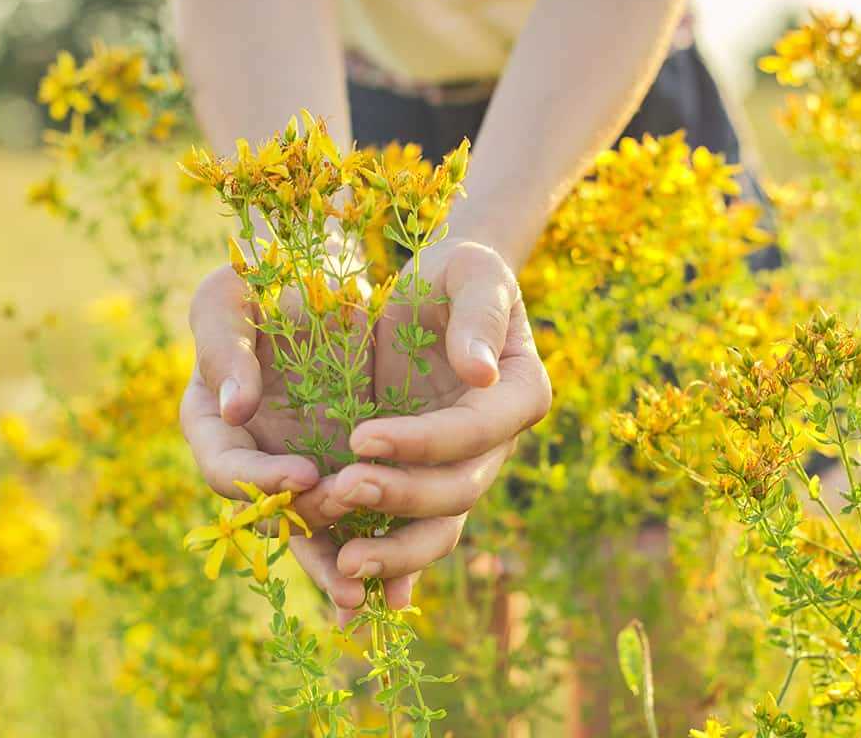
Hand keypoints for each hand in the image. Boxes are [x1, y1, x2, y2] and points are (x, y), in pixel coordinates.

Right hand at [179, 265, 369, 609]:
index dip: (258, 480)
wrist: (323, 279)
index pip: (223, 466)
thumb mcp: (229, 295)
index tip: (303, 475)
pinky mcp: (342, 474)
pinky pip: (354, 524)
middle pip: (266, 513)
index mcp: (211, 422)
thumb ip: (222, 346)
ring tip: (359, 591)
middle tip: (344, 523)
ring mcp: (296, 470)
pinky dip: (371, 553)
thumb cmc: (262, 280)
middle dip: (302, 529)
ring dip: (332, 564)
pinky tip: (393, 591)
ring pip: (310, 532)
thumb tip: (234, 409)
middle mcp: (251, 458)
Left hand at [292, 240, 551, 622]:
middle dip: (402, 499)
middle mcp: (495, 444)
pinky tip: (347, 585)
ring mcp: (459, 468)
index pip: (474, 432)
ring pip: (438, 528)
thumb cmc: (458, 274)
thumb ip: (479, 317)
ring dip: (395, 551)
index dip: (422, 442)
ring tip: (345, 565)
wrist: (435, 293)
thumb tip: (480, 373)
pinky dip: (383, 560)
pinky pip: (406, 529)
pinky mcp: (420, 478)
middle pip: (457, 491)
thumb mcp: (473, 274)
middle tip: (342, 493)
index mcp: (518, 395)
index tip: (361, 436)